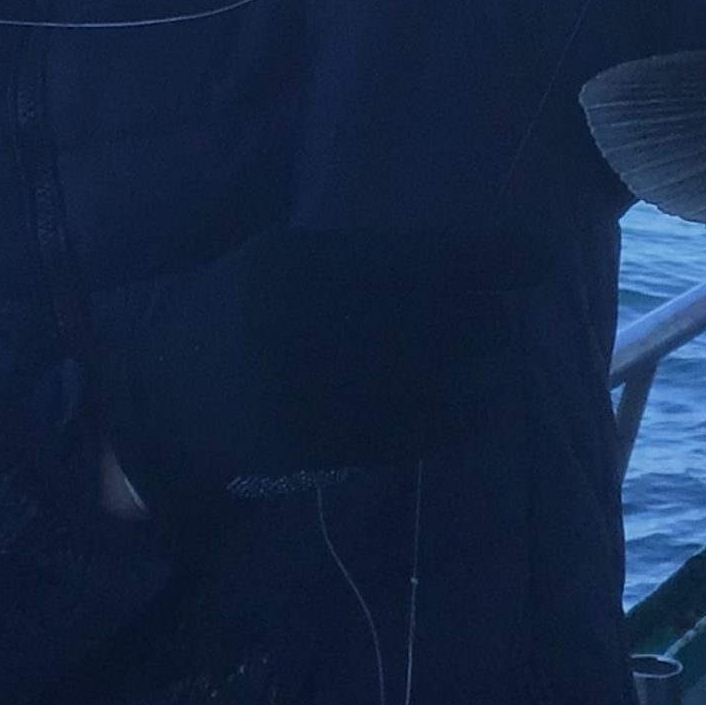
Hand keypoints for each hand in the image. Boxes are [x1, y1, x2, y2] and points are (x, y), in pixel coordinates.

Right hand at [97, 229, 540, 511]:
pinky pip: (405, 435)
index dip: (489, 259)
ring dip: (472, 371)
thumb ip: (354, 260)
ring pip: (424, 379)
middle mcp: (303, 322)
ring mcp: (307, 389)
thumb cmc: (237, 318)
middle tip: (501, 321)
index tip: (541, 260)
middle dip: (483, 320)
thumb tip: (466, 263)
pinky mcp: (312, 447)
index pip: (416, 257)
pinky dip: (452, 423)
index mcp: (296, 263)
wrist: (164, 402)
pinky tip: (477, 413)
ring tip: (486, 362)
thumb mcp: (278, 263)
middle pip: (432, 319)